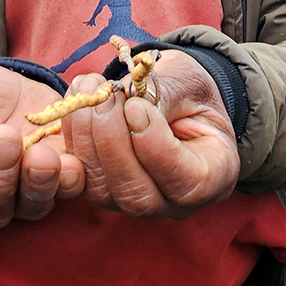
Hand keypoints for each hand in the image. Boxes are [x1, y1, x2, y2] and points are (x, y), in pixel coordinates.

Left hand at [62, 49, 238, 218]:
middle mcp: (173, 202)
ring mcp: (135, 200)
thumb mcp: (188, 84)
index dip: (154, 147)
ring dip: (87, 136)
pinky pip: (79, 176)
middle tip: (107, 96)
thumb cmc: (189, 91)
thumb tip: (129, 104)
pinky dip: (72, 134)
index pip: (185, 183)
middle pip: (136, 195)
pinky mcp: (102, 188)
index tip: (135, 106)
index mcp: (212, 178)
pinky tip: (79, 96)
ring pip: (101, 189)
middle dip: (112, 142)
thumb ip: (164, 96)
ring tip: (92, 89)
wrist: (172, 96)